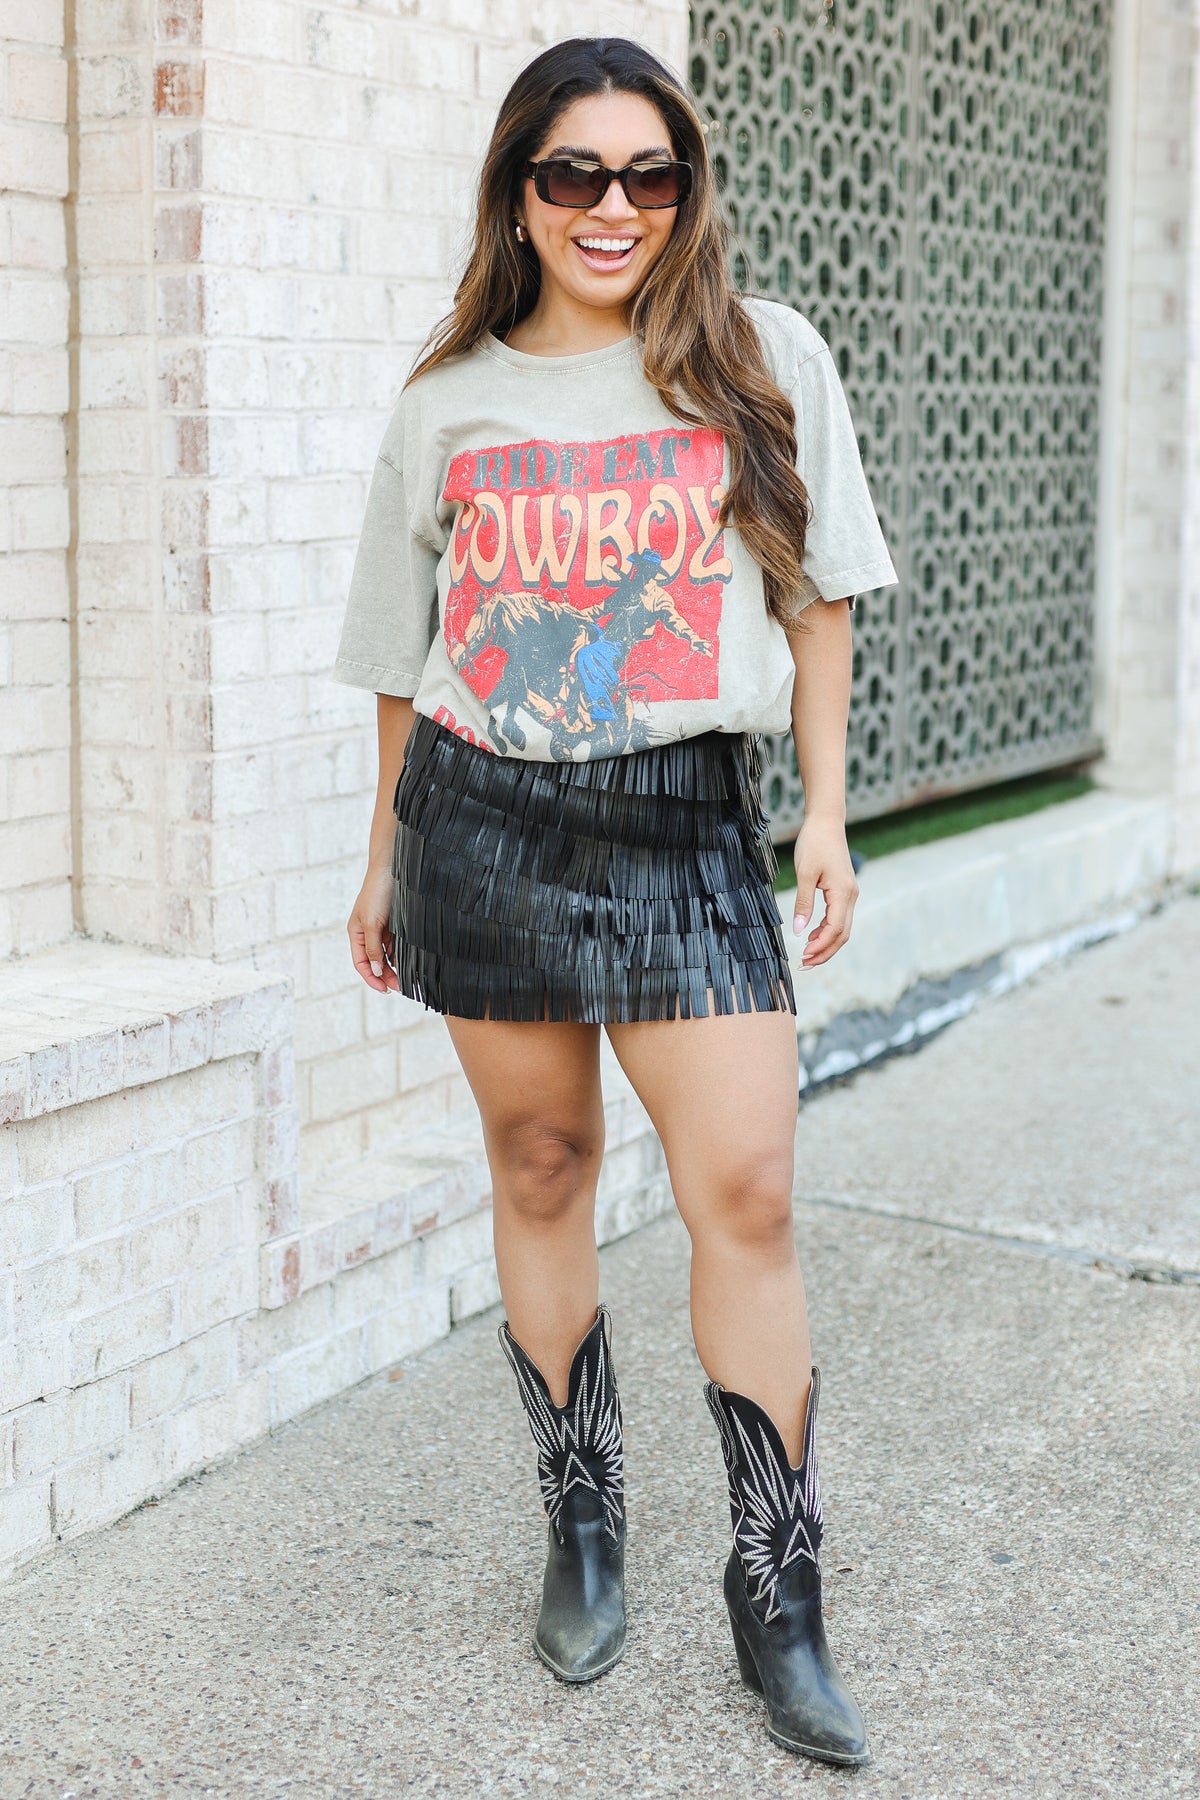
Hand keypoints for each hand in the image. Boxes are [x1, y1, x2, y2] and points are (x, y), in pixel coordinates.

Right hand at [348, 863, 399, 992]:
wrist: (393, 867)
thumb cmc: (377, 892)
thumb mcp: (373, 923)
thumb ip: (373, 948)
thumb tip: (375, 971)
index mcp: (356, 933)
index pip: (361, 963)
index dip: (372, 978)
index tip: (385, 989)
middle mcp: (368, 933)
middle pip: (375, 962)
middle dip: (386, 976)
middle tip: (402, 987)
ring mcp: (382, 929)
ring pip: (388, 955)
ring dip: (396, 967)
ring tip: (409, 979)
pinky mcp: (396, 924)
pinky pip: (398, 944)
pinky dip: (403, 954)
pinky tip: (412, 961)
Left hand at [791, 816, 858, 967]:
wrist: (826, 822)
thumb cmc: (814, 843)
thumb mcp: (804, 874)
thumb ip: (803, 903)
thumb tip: (799, 931)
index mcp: (843, 893)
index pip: (834, 930)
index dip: (820, 947)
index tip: (803, 957)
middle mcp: (851, 896)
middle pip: (842, 934)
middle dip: (825, 952)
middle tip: (804, 964)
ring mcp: (850, 893)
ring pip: (842, 928)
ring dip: (826, 943)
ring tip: (806, 953)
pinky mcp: (844, 890)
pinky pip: (839, 917)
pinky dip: (827, 930)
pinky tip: (812, 935)